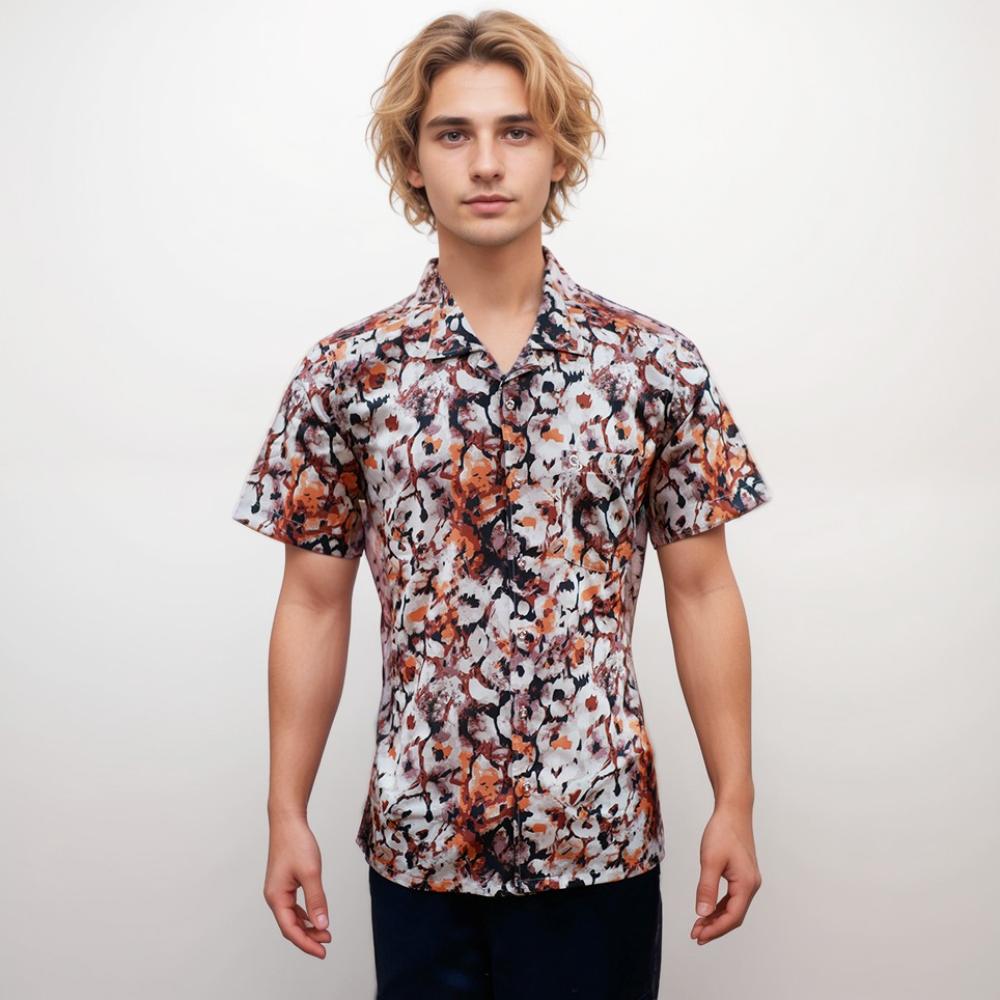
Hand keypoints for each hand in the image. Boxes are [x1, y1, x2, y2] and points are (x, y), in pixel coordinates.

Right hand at [263, 814, 331, 958]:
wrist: (288, 822)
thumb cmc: (296, 844)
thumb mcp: (311, 873)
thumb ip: (316, 900)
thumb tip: (322, 925)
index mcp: (276, 897)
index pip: (290, 929)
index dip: (306, 943)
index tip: (323, 952)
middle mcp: (274, 896)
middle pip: (290, 926)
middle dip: (308, 937)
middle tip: (327, 944)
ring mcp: (278, 890)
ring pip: (292, 917)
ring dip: (308, 926)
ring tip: (325, 933)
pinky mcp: (284, 883)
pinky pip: (293, 906)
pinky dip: (305, 914)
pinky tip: (315, 917)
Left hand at [690, 803, 761, 944]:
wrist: (733, 811)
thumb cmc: (723, 832)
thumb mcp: (710, 860)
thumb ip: (706, 888)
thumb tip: (702, 914)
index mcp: (746, 884)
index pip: (732, 916)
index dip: (715, 929)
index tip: (698, 936)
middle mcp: (751, 885)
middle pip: (734, 915)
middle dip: (715, 927)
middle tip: (696, 935)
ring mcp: (748, 880)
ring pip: (733, 907)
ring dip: (716, 918)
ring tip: (699, 926)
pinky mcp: (742, 874)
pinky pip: (732, 897)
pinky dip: (719, 906)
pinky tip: (708, 910)